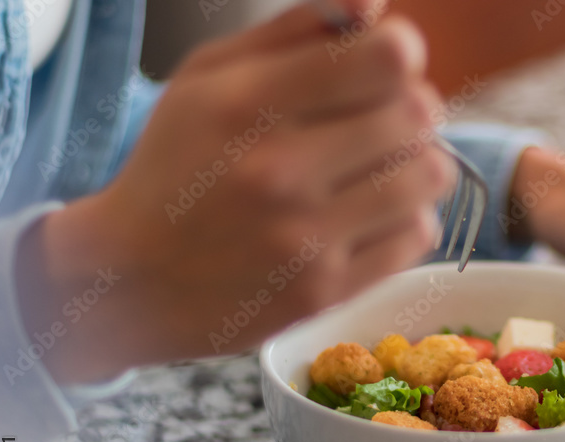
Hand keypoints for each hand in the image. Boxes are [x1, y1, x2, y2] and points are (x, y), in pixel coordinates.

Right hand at [16, 3, 451, 383]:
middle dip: (411, 106)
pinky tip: (373, 214)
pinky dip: (408, 217)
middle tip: (384, 118)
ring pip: (431, 175)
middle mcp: (279, 173)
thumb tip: (375, 6)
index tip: (382, 64)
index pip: (386, 59)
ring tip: (383, 166)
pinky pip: (420, 235)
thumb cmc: (178, 166)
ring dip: (418, 162)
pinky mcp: (327, 291)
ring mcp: (306, 240)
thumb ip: (297, 30)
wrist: (134, 282)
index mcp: (247, 105)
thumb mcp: (210, 78)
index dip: (399, 52)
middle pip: (418, 114)